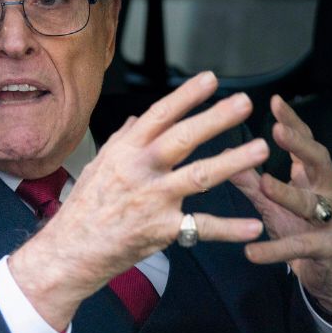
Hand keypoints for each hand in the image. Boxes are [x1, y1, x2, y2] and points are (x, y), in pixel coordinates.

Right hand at [10, 71, 267, 329]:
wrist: (69, 253)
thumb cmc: (84, 209)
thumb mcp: (98, 166)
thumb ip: (122, 140)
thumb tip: (138, 118)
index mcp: (125, 151)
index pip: (159, 115)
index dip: (186, 96)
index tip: (211, 79)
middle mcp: (140, 170)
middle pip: (184, 138)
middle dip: (216, 118)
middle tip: (245, 103)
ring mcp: (153, 200)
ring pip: (200, 175)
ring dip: (233, 162)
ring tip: (262, 150)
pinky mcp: (162, 230)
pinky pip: (202, 227)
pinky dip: (230, 229)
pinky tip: (254, 226)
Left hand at [233, 95, 331, 315]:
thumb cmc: (302, 231)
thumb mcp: (274, 205)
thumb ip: (252, 182)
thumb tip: (225, 154)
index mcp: (314, 178)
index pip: (306, 143)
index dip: (293, 122)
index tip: (275, 101)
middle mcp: (326, 193)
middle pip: (319, 161)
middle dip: (300, 145)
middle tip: (278, 130)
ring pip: (310, 204)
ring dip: (287, 193)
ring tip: (265, 184)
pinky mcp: (328, 249)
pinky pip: (300, 247)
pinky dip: (275, 250)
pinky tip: (251, 252)